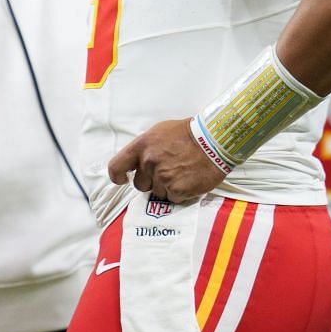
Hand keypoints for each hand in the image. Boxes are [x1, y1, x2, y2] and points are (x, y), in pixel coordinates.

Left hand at [106, 118, 223, 201]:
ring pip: (158, 193)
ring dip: (168, 188)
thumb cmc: (188, 134)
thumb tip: (137, 162)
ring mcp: (162, 177)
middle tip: (168, 172)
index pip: (116, 166)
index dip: (117, 176)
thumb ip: (145, 148)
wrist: (214, 141)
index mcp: (141, 146)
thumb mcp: (159, 132)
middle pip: (140, 185)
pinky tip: (189, 181)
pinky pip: (173, 199)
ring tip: (182, 174)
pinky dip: (180, 194)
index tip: (123, 179)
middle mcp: (149, 162)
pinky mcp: (177, 189)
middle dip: (151, 182)